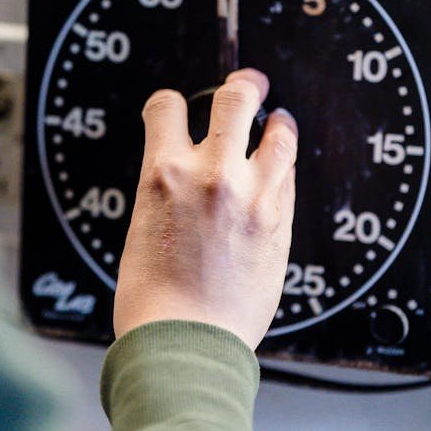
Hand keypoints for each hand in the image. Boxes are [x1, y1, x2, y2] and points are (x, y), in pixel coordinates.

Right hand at [114, 68, 297, 352]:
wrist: (184, 344)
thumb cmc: (153, 301)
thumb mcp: (142, 229)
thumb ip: (166, 192)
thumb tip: (182, 178)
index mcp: (162, 174)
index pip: (167, 107)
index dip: (171, 103)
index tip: (177, 108)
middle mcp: (210, 175)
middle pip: (236, 99)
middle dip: (243, 86)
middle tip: (248, 85)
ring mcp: (252, 197)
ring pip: (279, 133)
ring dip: (276, 124)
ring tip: (277, 123)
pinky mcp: (279, 223)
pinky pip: (288, 178)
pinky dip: (282, 169)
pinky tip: (277, 172)